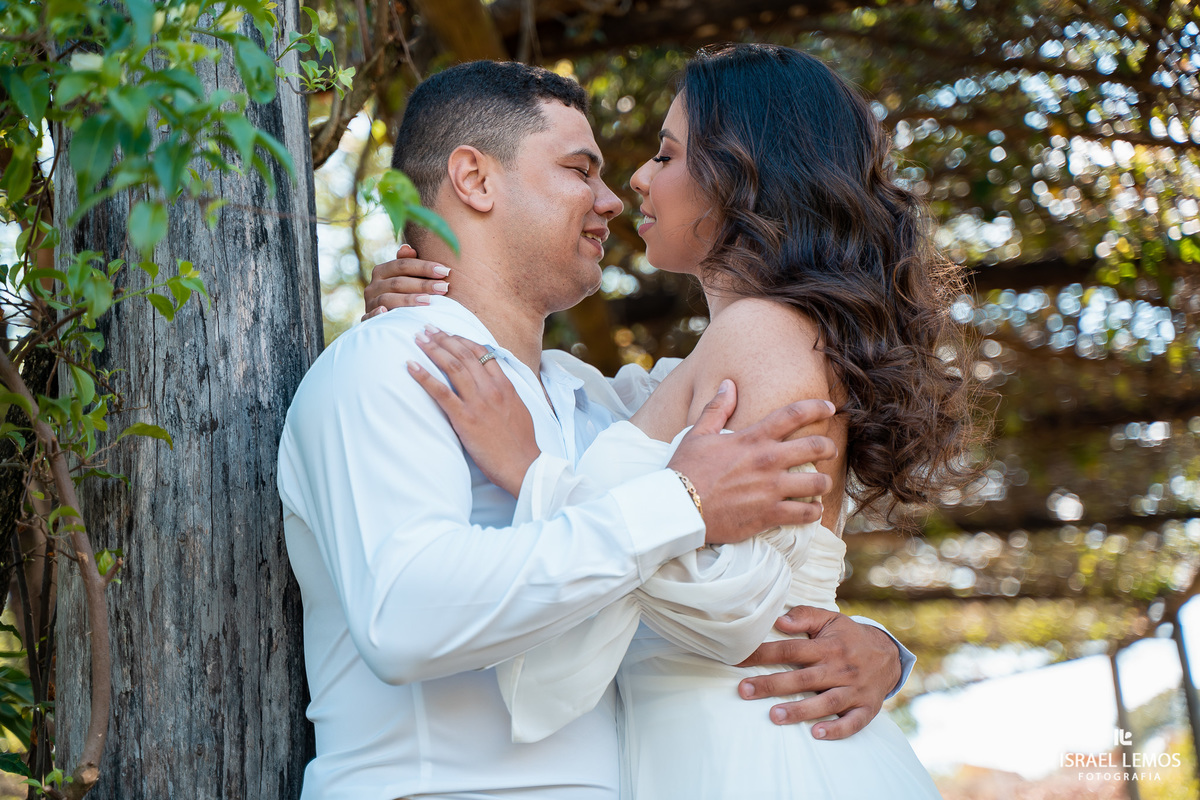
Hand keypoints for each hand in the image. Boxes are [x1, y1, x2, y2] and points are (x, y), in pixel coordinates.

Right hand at [362, 244, 450, 319]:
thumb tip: (408, 248)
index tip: (445, 271)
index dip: (425, 267)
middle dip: (423, 284)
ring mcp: (370, 303)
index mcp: (382, 271)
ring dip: (408, 300)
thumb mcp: (406, 278)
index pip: (403, 265)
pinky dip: (377, 314)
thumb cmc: (402, 294)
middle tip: (444, 287)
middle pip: (398, 282)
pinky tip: (387, 313)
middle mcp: (373, 285)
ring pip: (388, 299)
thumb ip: (408, 264)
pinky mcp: (367, 319)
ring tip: (428, 301)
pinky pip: (370, 316)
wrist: (386, 322)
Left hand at [407, 327, 539, 496]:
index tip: (449, 333)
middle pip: (464, 354)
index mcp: (505, 385)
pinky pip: (441, 392)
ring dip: (433, 349)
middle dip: (443, 338)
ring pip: (452, 366)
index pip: (482, 353)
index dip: (463, 340)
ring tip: (417, 338)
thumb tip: (495, 384)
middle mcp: (491, 389)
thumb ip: (505, 393)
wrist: (524, 466)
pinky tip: (410, 366)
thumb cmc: (521, 443)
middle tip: (427, 328)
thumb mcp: (519, 410)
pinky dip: (424, 376)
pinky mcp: (465, 418)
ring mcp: (478, 402)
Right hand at [667, 382, 835, 544]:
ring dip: (823, 482)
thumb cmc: (686, 470)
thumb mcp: (698, 434)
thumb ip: (717, 409)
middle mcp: (767, 461)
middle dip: (829, 447)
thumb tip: (728, 384)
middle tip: (830, 451)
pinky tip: (812, 510)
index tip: (830, 408)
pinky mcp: (769, 515)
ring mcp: (771, 489)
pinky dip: (813, 512)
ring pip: (817, 483)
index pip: (793, 414)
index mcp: (752, 438)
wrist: (678, 508)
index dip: (817, 407)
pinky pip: (806, 514)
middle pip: (815, 446)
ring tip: (821, 484)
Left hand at [735, 606, 901, 739]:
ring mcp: (853, 690)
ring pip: (825, 702)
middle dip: (772, 685)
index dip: (763, 654)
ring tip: (774, 716)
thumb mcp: (830, 620)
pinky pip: (852, 722)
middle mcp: (839, 668)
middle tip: (744, 691)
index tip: (738, 660)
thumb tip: (779, 620)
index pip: (790, 650)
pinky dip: (836, 729)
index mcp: (827, 647)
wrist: (890, 655)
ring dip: (800, 710)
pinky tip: (816, 734)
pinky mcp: (865, 708)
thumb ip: (805, 617)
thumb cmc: (850, 637)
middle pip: (802, 678)